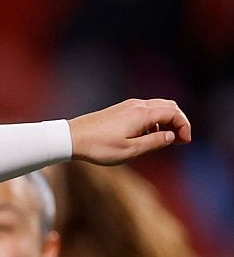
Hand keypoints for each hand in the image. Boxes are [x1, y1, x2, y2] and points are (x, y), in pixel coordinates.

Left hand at [68, 98, 190, 163]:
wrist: (71, 138)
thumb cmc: (99, 147)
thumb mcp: (130, 150)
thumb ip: (154, 143)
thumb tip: (171, 136)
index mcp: (142, 114)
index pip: (174, 113)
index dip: (184, 126)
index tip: (184, 142)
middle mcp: (136, 105)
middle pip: (168, 106)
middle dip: (178, 121)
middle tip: (180, 140)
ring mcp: (127, 106)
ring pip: (157, 107)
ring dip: (166, 121)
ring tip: (165, 140)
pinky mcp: (119, 110)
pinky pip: (144, 111)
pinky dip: (154, 120)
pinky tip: (148, 136)